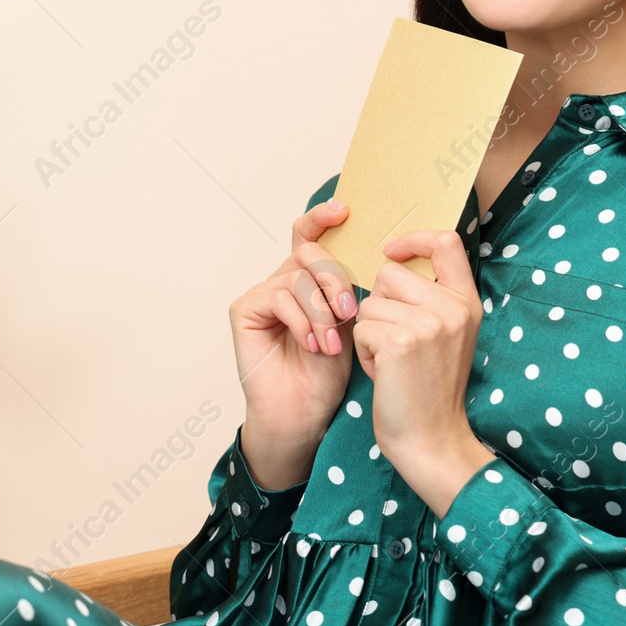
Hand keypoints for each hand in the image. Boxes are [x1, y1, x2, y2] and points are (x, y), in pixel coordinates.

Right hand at [229, 200, 358, 486]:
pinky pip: (278, 297)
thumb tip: (381, 258)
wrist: (303, 415)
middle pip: (309, 252)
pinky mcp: (244, 310)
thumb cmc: (328, 376)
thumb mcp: (351, 326)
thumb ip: (355, 291)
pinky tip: (312, 346)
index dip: (324, 216)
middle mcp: (283, 280)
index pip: (312, 235)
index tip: (346, 210)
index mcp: (310, 280)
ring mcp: (261, 294)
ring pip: (297, 277)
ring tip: (333, 344)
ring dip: (322, 311)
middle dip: (335, 277)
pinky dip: (301, 321)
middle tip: (351, 310)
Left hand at [354, 229, 494, 513]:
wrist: (432, 440)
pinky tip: (383, 373)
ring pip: (369, 302)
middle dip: (379, 305)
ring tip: (391, 361)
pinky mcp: (400, 341)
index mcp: (467, 302)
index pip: (446, 241)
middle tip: (395, 342)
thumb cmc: (429, 389)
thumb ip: (431, 299)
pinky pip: (360, 328)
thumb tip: (391, 261)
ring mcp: (429, 323)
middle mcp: (453, 308)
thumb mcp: (446, 336)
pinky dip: (363, 352)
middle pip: (389, 273)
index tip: (392, 251)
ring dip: (369, 332)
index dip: (414, 238)